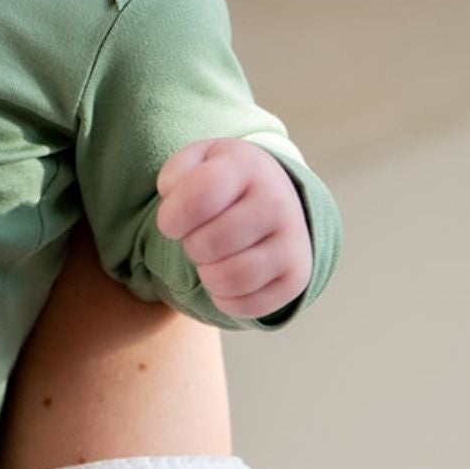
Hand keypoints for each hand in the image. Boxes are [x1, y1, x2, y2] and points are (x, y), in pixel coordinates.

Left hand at [156, 138, 311, 318]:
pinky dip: (225, 299)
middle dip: (190, 245)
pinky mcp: (297, 276)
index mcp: (247, 166)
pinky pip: (248, 306)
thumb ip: (174, 176)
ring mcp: (293, 241)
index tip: (172, 221)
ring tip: (210, 259)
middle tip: (198, 236)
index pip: (198, 199)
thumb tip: (176, 206)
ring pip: (229, 278)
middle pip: (209, 244)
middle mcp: (277, 201)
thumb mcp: (193, 162)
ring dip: (206, 275)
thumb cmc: (219, 181)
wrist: (271, 193)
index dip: (172, 218)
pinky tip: (225, 279)